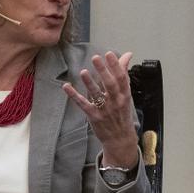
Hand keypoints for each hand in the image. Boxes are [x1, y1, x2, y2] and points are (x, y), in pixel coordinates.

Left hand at [62, 51, 139, 168]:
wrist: (120, 138)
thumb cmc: (122, 113)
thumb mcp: (126, 94)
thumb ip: (124, 74)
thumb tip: (127, 55)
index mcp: (125, 95)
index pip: (121, 78)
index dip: (116, 66)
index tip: (110, 54)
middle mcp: (116, 101)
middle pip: (110, 84)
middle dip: (103, 71)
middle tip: (96, 58)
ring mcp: (104, 110)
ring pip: (97, 94)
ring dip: (90, 83)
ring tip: (84, 71)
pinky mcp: (93, 116)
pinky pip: (83, 104)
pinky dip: (74, 95)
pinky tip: (66, 86)